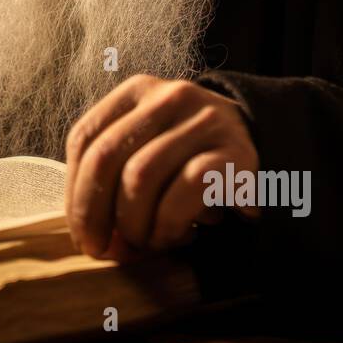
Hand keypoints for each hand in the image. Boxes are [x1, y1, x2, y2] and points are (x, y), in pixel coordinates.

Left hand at [64, 74, 258, 260]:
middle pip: (106, 157)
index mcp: (136, 91)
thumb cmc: (191, 158)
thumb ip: (114, 175)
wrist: (268, 147)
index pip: (85, 138)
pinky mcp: (233, 153)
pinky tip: (177, 235)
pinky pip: (184, 192)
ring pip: (140, 177)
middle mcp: (168, 97)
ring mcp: (203, 121)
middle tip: (102, 251)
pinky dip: (169, 224)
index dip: (75, 192)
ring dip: (135, 225)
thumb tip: (90, 236)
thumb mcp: (149, 148)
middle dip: (94, 213)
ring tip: (146, 243)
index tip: (82, 234)